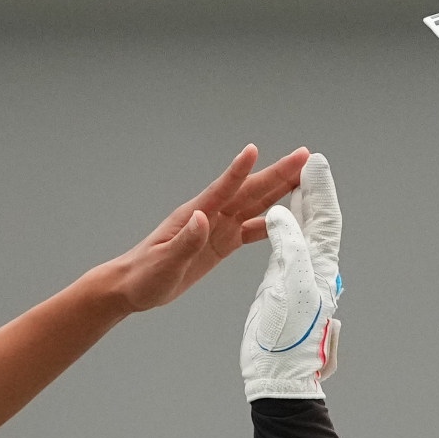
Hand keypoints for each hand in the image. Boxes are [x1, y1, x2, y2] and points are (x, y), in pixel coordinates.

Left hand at [98, 145, 310, 312]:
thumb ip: (185, 241)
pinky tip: (289, 219)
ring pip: (255, 205)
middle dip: (277, 174)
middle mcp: (210, 216)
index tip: (254, 151)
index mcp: (194, 215)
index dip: (239, 171)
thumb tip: (202, 217)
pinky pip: (251, 230)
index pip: (222, 189)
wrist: (133, 287)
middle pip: (249, 191)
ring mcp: (217, 228)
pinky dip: (271, 223)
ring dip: (280, 191)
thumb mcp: (163, 262)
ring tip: (305, 178)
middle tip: (304, 157)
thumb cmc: (143, 275)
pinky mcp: (221, 243)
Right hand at [240, 151, 342, 398]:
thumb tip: (280, 212)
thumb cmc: (287, 337)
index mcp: (321, 268)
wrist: (278, 374)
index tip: (315, 163)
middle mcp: (314, 269)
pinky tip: (276, 220)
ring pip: (303, 233)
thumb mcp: (290, 286)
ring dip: (300, 206)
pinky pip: (286, 247)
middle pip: (318, 222)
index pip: (326, 220)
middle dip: (313, 191)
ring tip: (293, 182)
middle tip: (307, 162)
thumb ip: (289, 246)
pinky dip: (283, 228)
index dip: (321, 190)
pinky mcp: (280, 286)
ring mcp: (298, 277)